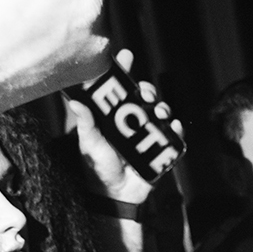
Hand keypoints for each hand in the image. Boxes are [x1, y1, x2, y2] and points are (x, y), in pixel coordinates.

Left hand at [63, 48, 181, 202]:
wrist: (115, 196)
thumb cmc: (98, 168)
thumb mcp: (89, 144)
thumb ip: (85, 124)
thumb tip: (75, 102)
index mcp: (113, 116)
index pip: (118, 89)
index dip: (123, 71)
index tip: (127, 56)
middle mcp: (131, 121)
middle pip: (143, 97)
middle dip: (147, 90)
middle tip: (145, 93)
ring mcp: (147, 134)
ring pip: (160, 112)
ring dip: (163, 107)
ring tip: (159, 111)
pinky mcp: (160, 148)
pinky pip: (173, 136)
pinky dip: (177, 129)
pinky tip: (175, 125)